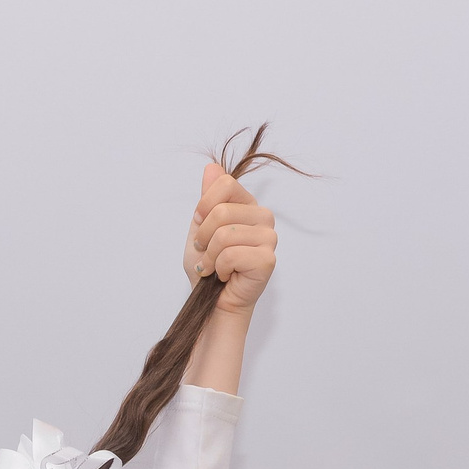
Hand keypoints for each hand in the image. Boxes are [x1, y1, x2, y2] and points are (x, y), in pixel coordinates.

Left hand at [182, 162, 277, 315]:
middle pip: (222, 212)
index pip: (225, 184)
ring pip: (224, 235)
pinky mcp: (268, 260)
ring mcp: (269, 238)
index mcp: (248, 205)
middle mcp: (263, 217)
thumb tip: (211, 167)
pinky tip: (226, 275)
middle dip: (203, 237)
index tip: (199, 225)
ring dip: (210, 256)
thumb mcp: (200, 226)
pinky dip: (220, 269)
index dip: (204, 206)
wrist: (211, 301)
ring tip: (214, 267)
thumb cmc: (208, 267)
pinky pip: (231, 255)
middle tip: (205, 253)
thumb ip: (208, 198)